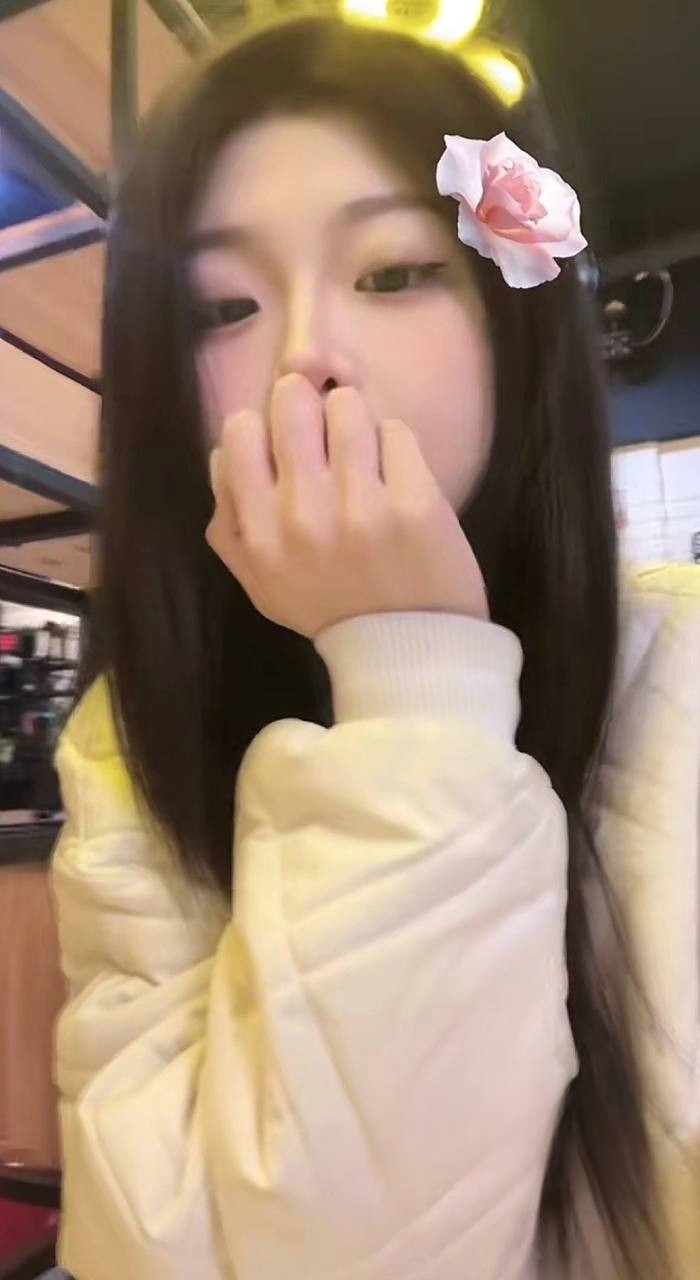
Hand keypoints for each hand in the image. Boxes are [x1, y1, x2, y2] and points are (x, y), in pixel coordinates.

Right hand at [206, 373, 488, 640]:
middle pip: (292, 401)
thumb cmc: (330, 609)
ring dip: (356, 422)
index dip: (263, 428)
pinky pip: (397, 431)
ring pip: (347, 406)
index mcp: (258, 535)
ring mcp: (361, 508)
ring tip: (365, 454)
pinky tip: (397, 476)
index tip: (284, 448)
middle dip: (309, 407)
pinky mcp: (414, 502)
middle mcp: (303, 517)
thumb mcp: (261, 583)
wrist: (408, 650)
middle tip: (327, 434)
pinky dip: (397, 447)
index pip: (238, 432)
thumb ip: (230, 525)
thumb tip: (223, 456)